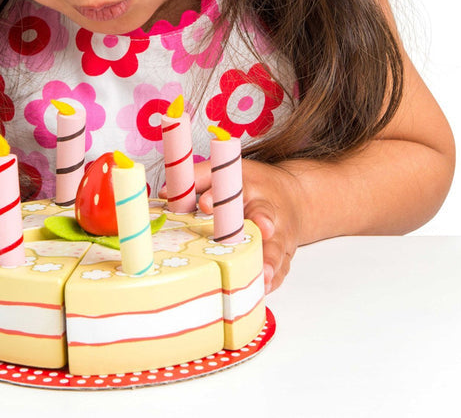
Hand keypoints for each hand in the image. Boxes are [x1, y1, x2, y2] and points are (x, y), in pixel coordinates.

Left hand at [195, 158, 303, 292]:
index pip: (235, 188)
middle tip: (263, 228)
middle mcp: (268, 210)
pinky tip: (264, 288)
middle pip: (265, 215)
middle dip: (263, 222)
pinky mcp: (284, 255)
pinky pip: (282, 268)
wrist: (294, 197)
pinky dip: (275, 279)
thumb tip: (166, 193)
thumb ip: (199, 179)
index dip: (217, 195)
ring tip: (264, 274)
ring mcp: (280, 235)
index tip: (204, 203)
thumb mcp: (228, 173)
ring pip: (276, 247)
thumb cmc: (254, 186)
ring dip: (270, 260)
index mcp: (250, 188)